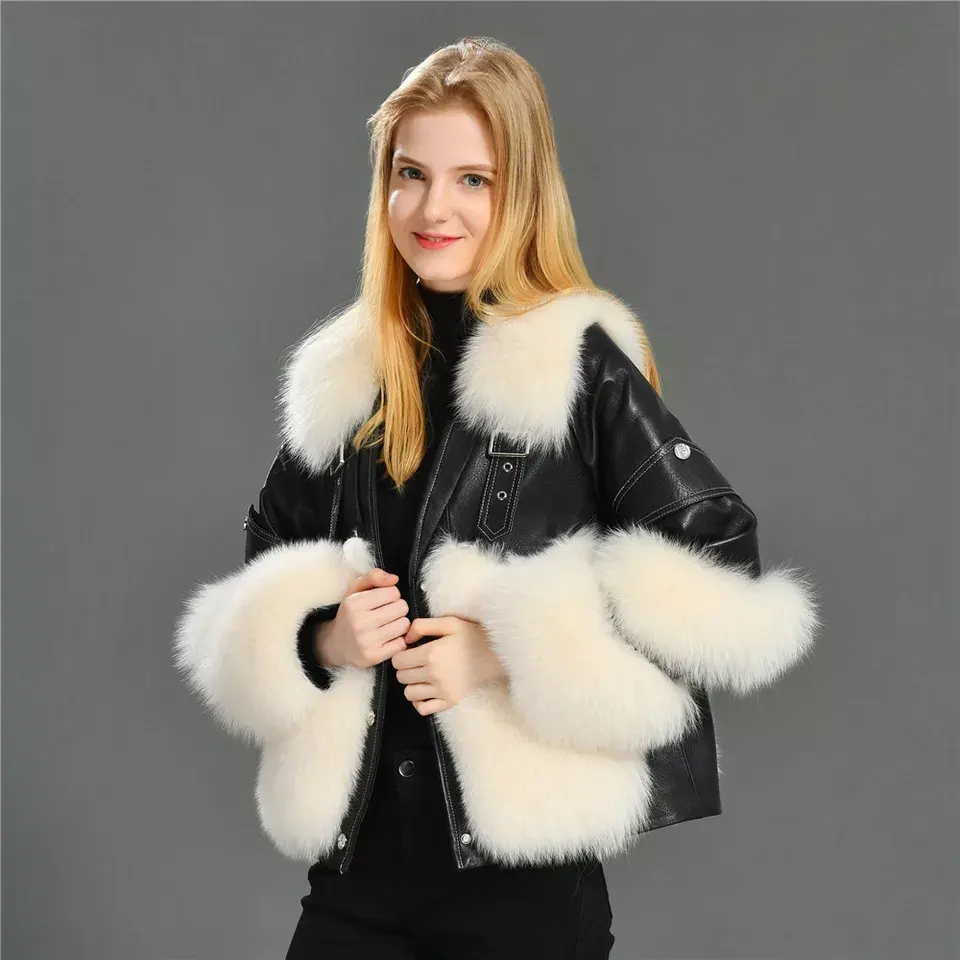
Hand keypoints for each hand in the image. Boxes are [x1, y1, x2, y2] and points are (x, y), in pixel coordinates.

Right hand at [316, 568, 409, 669]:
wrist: (336, 644)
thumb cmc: (351, 613)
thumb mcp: (356, 590)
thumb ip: (374, 577)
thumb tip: (394, 579)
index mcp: (354, 603)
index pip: (393, 592)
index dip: (391, 595)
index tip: (382, 601)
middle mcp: (359, 622)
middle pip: (402, 608)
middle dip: (397, 609)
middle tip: (387, 614)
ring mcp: (366, 641)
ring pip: (404, 625)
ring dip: (400, 624)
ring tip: (388, 625)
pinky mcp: (374, 657)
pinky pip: (402, 644)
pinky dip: (398, 640)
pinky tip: (388, 639)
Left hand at [390, 616, 505, 715]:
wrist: (500, 655)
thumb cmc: (474, 636)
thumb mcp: (450, 622)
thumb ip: (422, 626)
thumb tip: (405, 639)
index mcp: (431, 653)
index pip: (398, 661)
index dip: (400, 655)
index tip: (409, 652)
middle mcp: (434, 674)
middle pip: (401, 677)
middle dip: (405, 669)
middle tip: (416, 662)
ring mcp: (442, 691)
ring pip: (409, 693)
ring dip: (412, 684)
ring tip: (422, 676)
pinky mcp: (451, 702)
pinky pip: (423, 709)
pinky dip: (420, 702)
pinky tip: (427, 691)